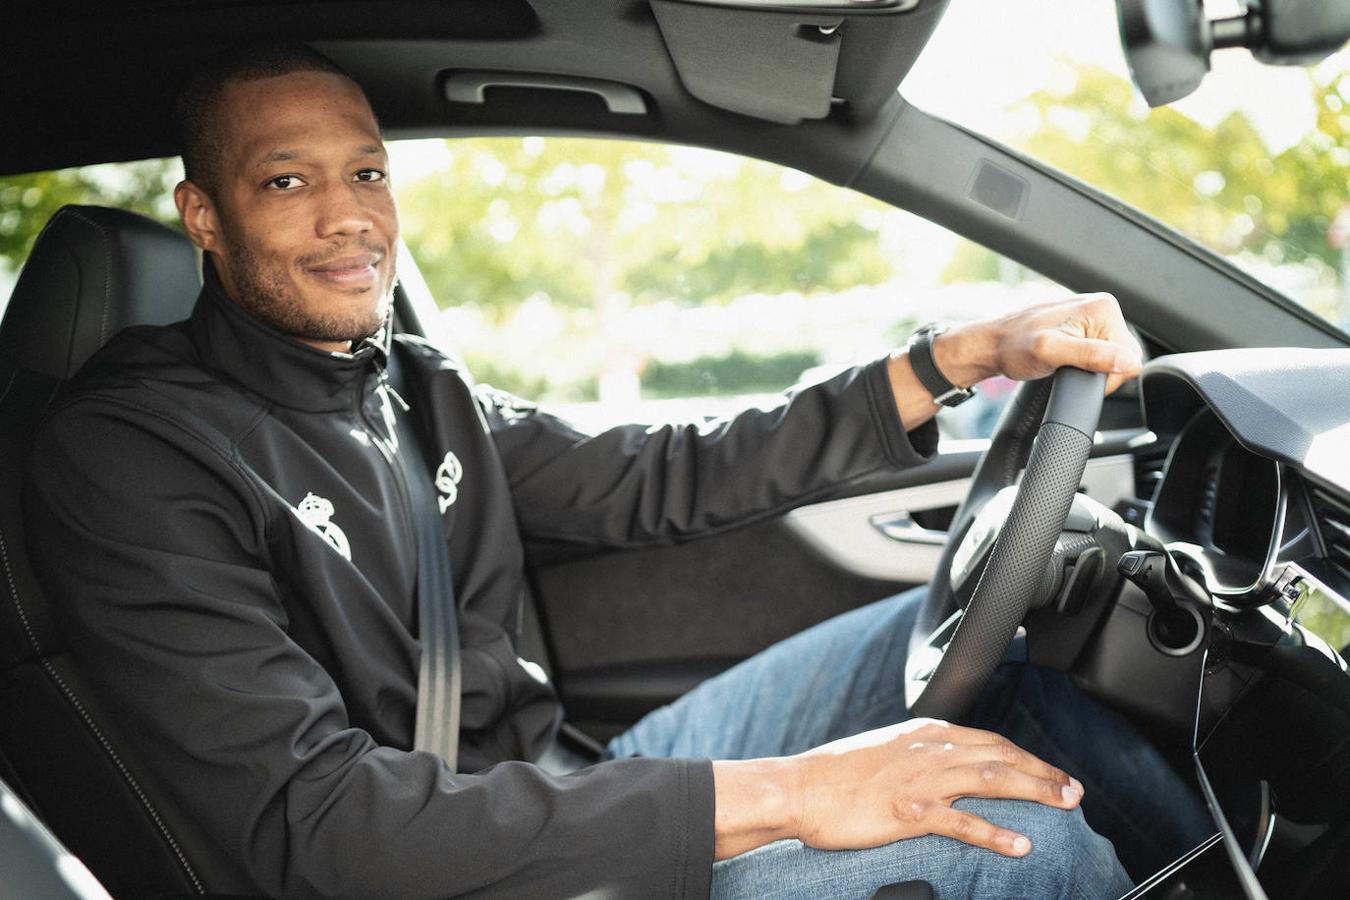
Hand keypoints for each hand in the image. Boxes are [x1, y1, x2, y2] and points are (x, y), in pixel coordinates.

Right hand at [712, 719, 1084, 859]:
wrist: (799, 787)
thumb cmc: (835, 774)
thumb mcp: (884, 750)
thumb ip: (918, 754)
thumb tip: (944, 765)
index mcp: (924, 733)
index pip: (990, 741)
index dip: (1026, 757)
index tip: (1050, 771)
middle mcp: (929, 750)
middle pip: (1001, 757)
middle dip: (1043, 772)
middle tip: (1074, 790)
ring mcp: (921, 780)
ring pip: (993, 781)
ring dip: (1036, 792)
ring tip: (1065, 807)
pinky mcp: (909, 811)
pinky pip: (963, 822)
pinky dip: (996, 833)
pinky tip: (1021, 845)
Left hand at [934, 293, 1143, 394]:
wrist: (991, 345)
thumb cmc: (1013, 347)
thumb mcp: (1050, 353)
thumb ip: (1090, 355)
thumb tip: (1127, 361)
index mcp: (1103, 308)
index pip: (1130, 356)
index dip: (1106, 375)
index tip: (1076, 374)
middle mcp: (1102, 306)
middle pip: (1123, 356)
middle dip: (1098, 371)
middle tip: (1066, 369)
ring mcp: (1093, 315)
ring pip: (1111, 357)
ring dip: (1089, 367)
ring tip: (1062, 363)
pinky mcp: (1085, 325)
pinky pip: (1099, 352)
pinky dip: (1085, 362)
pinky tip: (1065, 360)